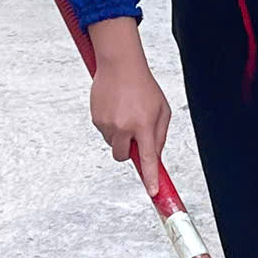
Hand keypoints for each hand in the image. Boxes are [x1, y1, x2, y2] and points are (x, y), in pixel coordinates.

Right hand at [86, 21, 171, 173]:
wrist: (119, 64)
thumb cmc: (144, 86)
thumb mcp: (162, 109)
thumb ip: (159, 135)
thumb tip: (154, 157)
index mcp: (144, 124)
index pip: (148, 159)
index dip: (150, 178)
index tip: (153, 193)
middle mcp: (124, 126)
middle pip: (123, 157)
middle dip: (129, 152)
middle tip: (134, 135)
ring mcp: (107, 123)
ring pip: (113, 144)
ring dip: (120, 136)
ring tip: (125, 112)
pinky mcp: (96, 119)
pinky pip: (104, 132)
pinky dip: (110, 125)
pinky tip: (115, 108)